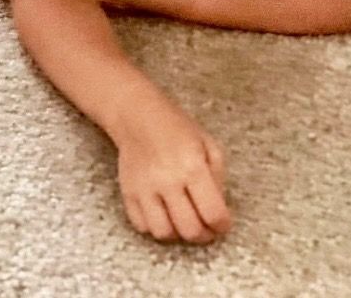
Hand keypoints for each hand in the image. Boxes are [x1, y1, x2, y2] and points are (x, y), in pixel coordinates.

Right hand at [114, 91, 231, 243]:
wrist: (138, 116)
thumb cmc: (177, 129)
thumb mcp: (209, 145)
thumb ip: (218, 179)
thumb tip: (218, 209)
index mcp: (192, 167)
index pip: (213, 214)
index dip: (223, 226)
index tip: (223, 224)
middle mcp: (167, 181)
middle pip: (190, 230)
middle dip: (204, 235)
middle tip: (206, 228)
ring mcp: (144, 189)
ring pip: (164, 233)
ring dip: (178, 234)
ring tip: (184, 223)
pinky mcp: (127, 193)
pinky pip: (141, 226)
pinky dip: (155, 227)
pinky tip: (164, 216)